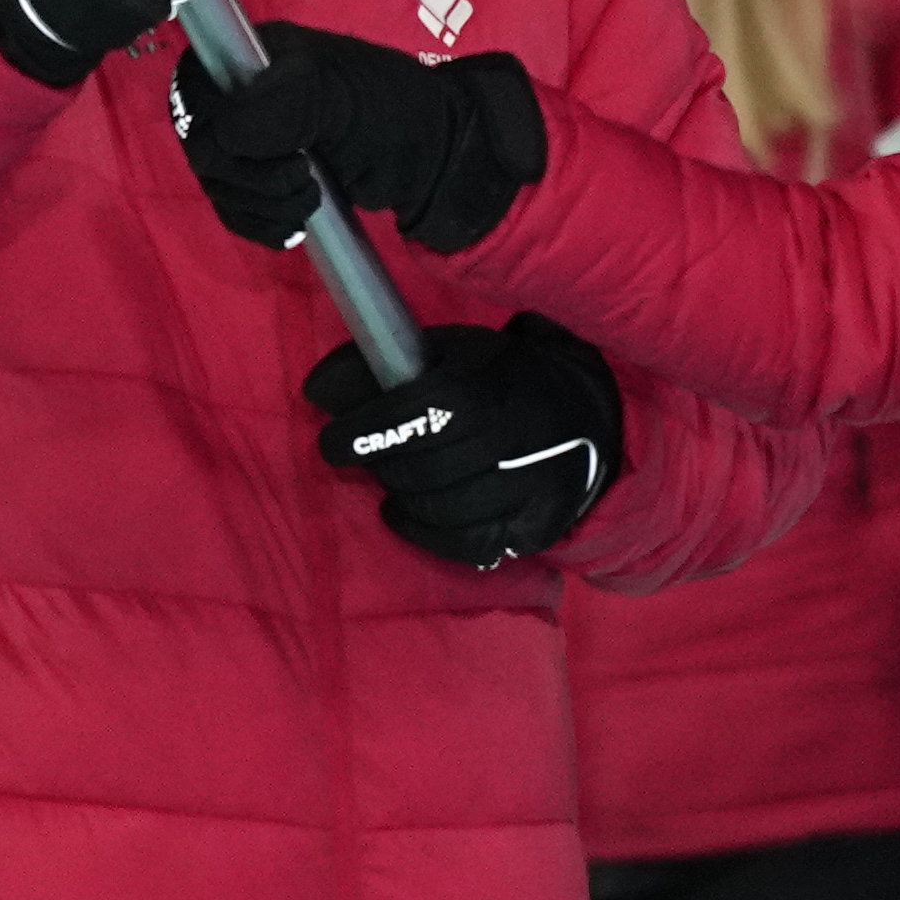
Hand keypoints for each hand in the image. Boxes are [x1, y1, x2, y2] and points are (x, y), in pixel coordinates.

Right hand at [174, 21, 543, 254]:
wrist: (434, 161)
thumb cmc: (394, 112)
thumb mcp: (338, 97)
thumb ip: (278, 106)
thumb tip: (221, 132)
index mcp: (258, 59)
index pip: (194, 89)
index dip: (213, 126)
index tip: (254, 147)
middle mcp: (249, 97)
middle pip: (202, 146)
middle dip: (247, 176)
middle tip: (301, 177)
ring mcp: (258, 141)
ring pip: (216, 185)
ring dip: (259, 205)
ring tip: (310, 197)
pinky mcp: (270, 182)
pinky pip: (236, 211)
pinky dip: (261, 224)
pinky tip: (298, 222)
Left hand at [302, 314, 625, 570]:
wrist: (584, 414)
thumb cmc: (498, 379)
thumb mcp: (446, 353)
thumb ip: (381, 366)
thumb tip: (316, 390)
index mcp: (489, 388)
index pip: (420, 413)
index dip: (368, 430)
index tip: (333, 441)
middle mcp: (513, 442)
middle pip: (426, 468)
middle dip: (380, 465)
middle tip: (360, 457)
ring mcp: (528, 489)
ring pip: (443, 509)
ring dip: (402, 494)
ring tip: (392, 477)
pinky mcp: (535, 527)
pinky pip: (467, 545)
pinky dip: (424, 532)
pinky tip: (406, 513)